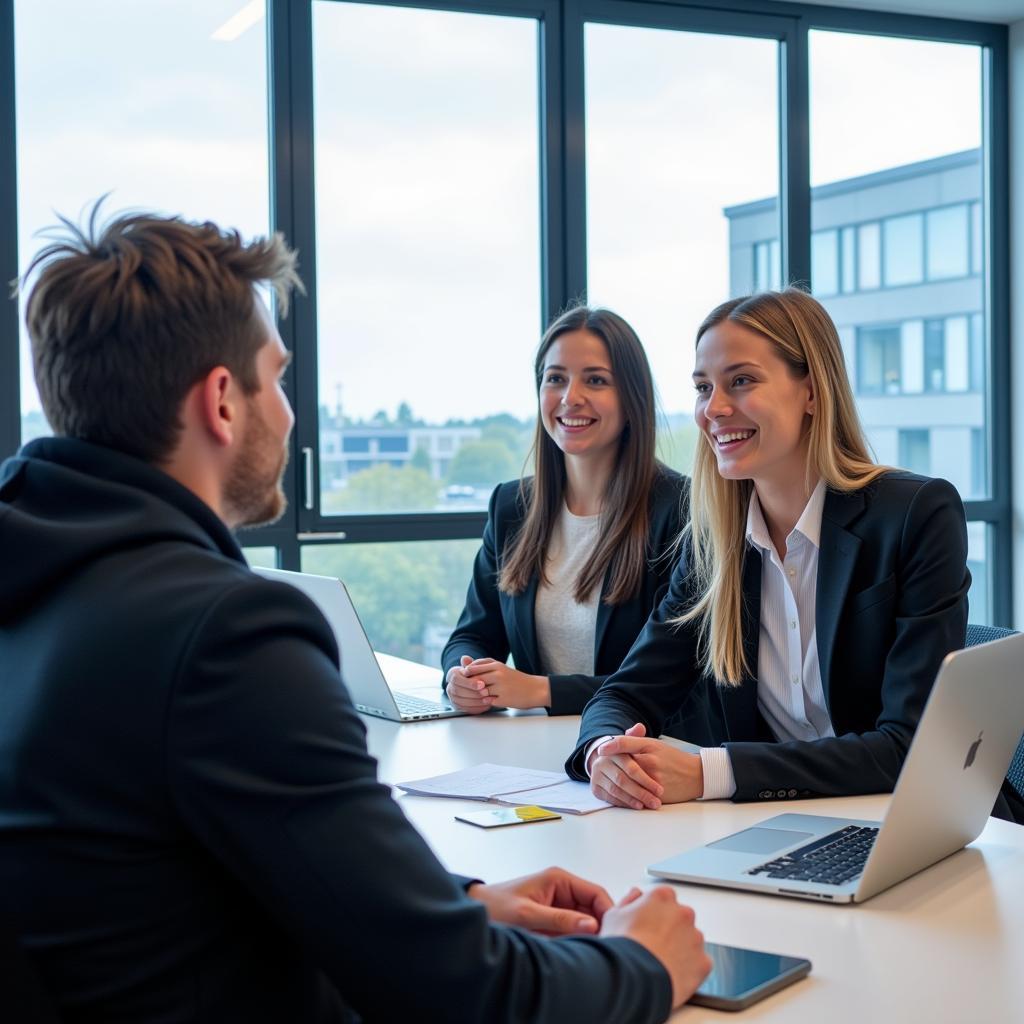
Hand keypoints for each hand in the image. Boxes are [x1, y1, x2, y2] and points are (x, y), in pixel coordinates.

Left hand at [446, 656, 550, 711]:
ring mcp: (501, 687)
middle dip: (471, 686)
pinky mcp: (503, 699)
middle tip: (472, 689)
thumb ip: (483, 666)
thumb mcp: (500, 668)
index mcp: (497, 665)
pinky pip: (488, 701)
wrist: (534, 689)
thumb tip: (464, 663)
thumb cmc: (515, 679)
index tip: (467, 678)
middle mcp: (498, 675)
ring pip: (480, 692)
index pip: (473, 668)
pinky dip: (488, 702)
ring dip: (480, 694)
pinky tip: (494, 700)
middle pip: (474, 680)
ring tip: (485, 694)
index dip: (467, 674)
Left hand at [467, 866, 612, 935]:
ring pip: (586, 919)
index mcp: (559, 879)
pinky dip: (577, 938)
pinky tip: (575, 948)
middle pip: (594, 907)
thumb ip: (559, 919)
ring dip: (588, 934)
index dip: (607, 912)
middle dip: (599, 926)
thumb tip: (591, 925)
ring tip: (587, 948)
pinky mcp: (553, 917)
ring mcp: (559, 903)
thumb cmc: (496, 906)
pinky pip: (574, 928)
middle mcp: (562, 888)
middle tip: (601, 945)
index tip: (611, 932)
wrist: (475, 911)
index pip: (596, 893)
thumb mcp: (528, 914)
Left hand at [589, 724, 702, 808]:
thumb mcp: (655, 745)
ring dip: (619, 784)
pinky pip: (638, 796)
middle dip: (612, 768)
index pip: (624, 744)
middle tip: (603, 767)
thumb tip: (614, 742)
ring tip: (612, 783)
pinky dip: (629, 796)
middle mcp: (650, 761)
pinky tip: (623, 796)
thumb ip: (635, 742)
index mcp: (649, 747)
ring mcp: (653, 779)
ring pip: (629, 782)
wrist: (696, 774)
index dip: (611, 746)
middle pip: (624, 765)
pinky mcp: (657, 794)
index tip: (601, 750)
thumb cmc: (674, 758)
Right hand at [601, 886, 711, 1007]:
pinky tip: (671, 973)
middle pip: (679, 918)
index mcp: (662, 896)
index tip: (646, 925)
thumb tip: (635, 895)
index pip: (663, 898)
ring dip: (680, 948)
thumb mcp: (613, 915)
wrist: (633, 978)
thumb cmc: (622, 947)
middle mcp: (683, 913)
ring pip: (691, 940)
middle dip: (669, 929)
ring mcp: (695, 937)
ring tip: (659, 963)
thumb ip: (628, 900)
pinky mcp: (703, 961)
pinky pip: (699, 963)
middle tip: (652, 945)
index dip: (653, 913)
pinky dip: (689, 968)